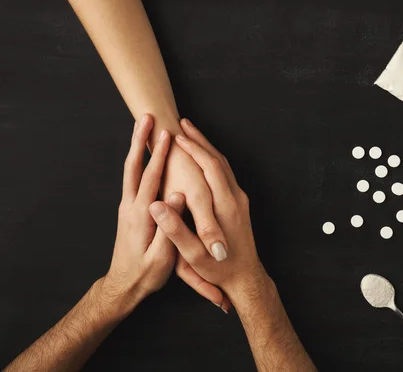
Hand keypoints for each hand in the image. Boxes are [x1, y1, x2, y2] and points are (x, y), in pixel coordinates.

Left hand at [102, 114, 177, 314]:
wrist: (123, 286)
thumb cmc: (145, 274)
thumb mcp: (162, 256)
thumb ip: (169, 225)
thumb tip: (177, 195)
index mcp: (140, 215)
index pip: (150, 179)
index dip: (159, 156)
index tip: (167, 135)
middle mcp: (129, 206)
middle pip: (133, 166)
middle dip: (140, 140)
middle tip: (146, 117)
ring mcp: (127, 207)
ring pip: (130, 170)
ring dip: (136, 146)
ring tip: (143, 126)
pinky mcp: (129, 210)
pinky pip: (132, 179)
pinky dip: (137, 160)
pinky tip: (143, 152)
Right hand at [149, 119, 268, 300]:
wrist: (245, 278)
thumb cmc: (218, 269)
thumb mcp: (193, 256)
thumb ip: (176, 230)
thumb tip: (157, 208)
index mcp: (224, 207)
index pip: (210, 167)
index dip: (193, 149)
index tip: (177, 135)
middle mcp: (235, 198)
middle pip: (219, 159)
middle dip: (200, 140)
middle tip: (183, 123)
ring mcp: (240, 200)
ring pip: (224, 165)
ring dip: (208, 147)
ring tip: (191, 133)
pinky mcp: (240, 204)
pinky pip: (226, 173)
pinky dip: (214, 159)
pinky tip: (203, 156)